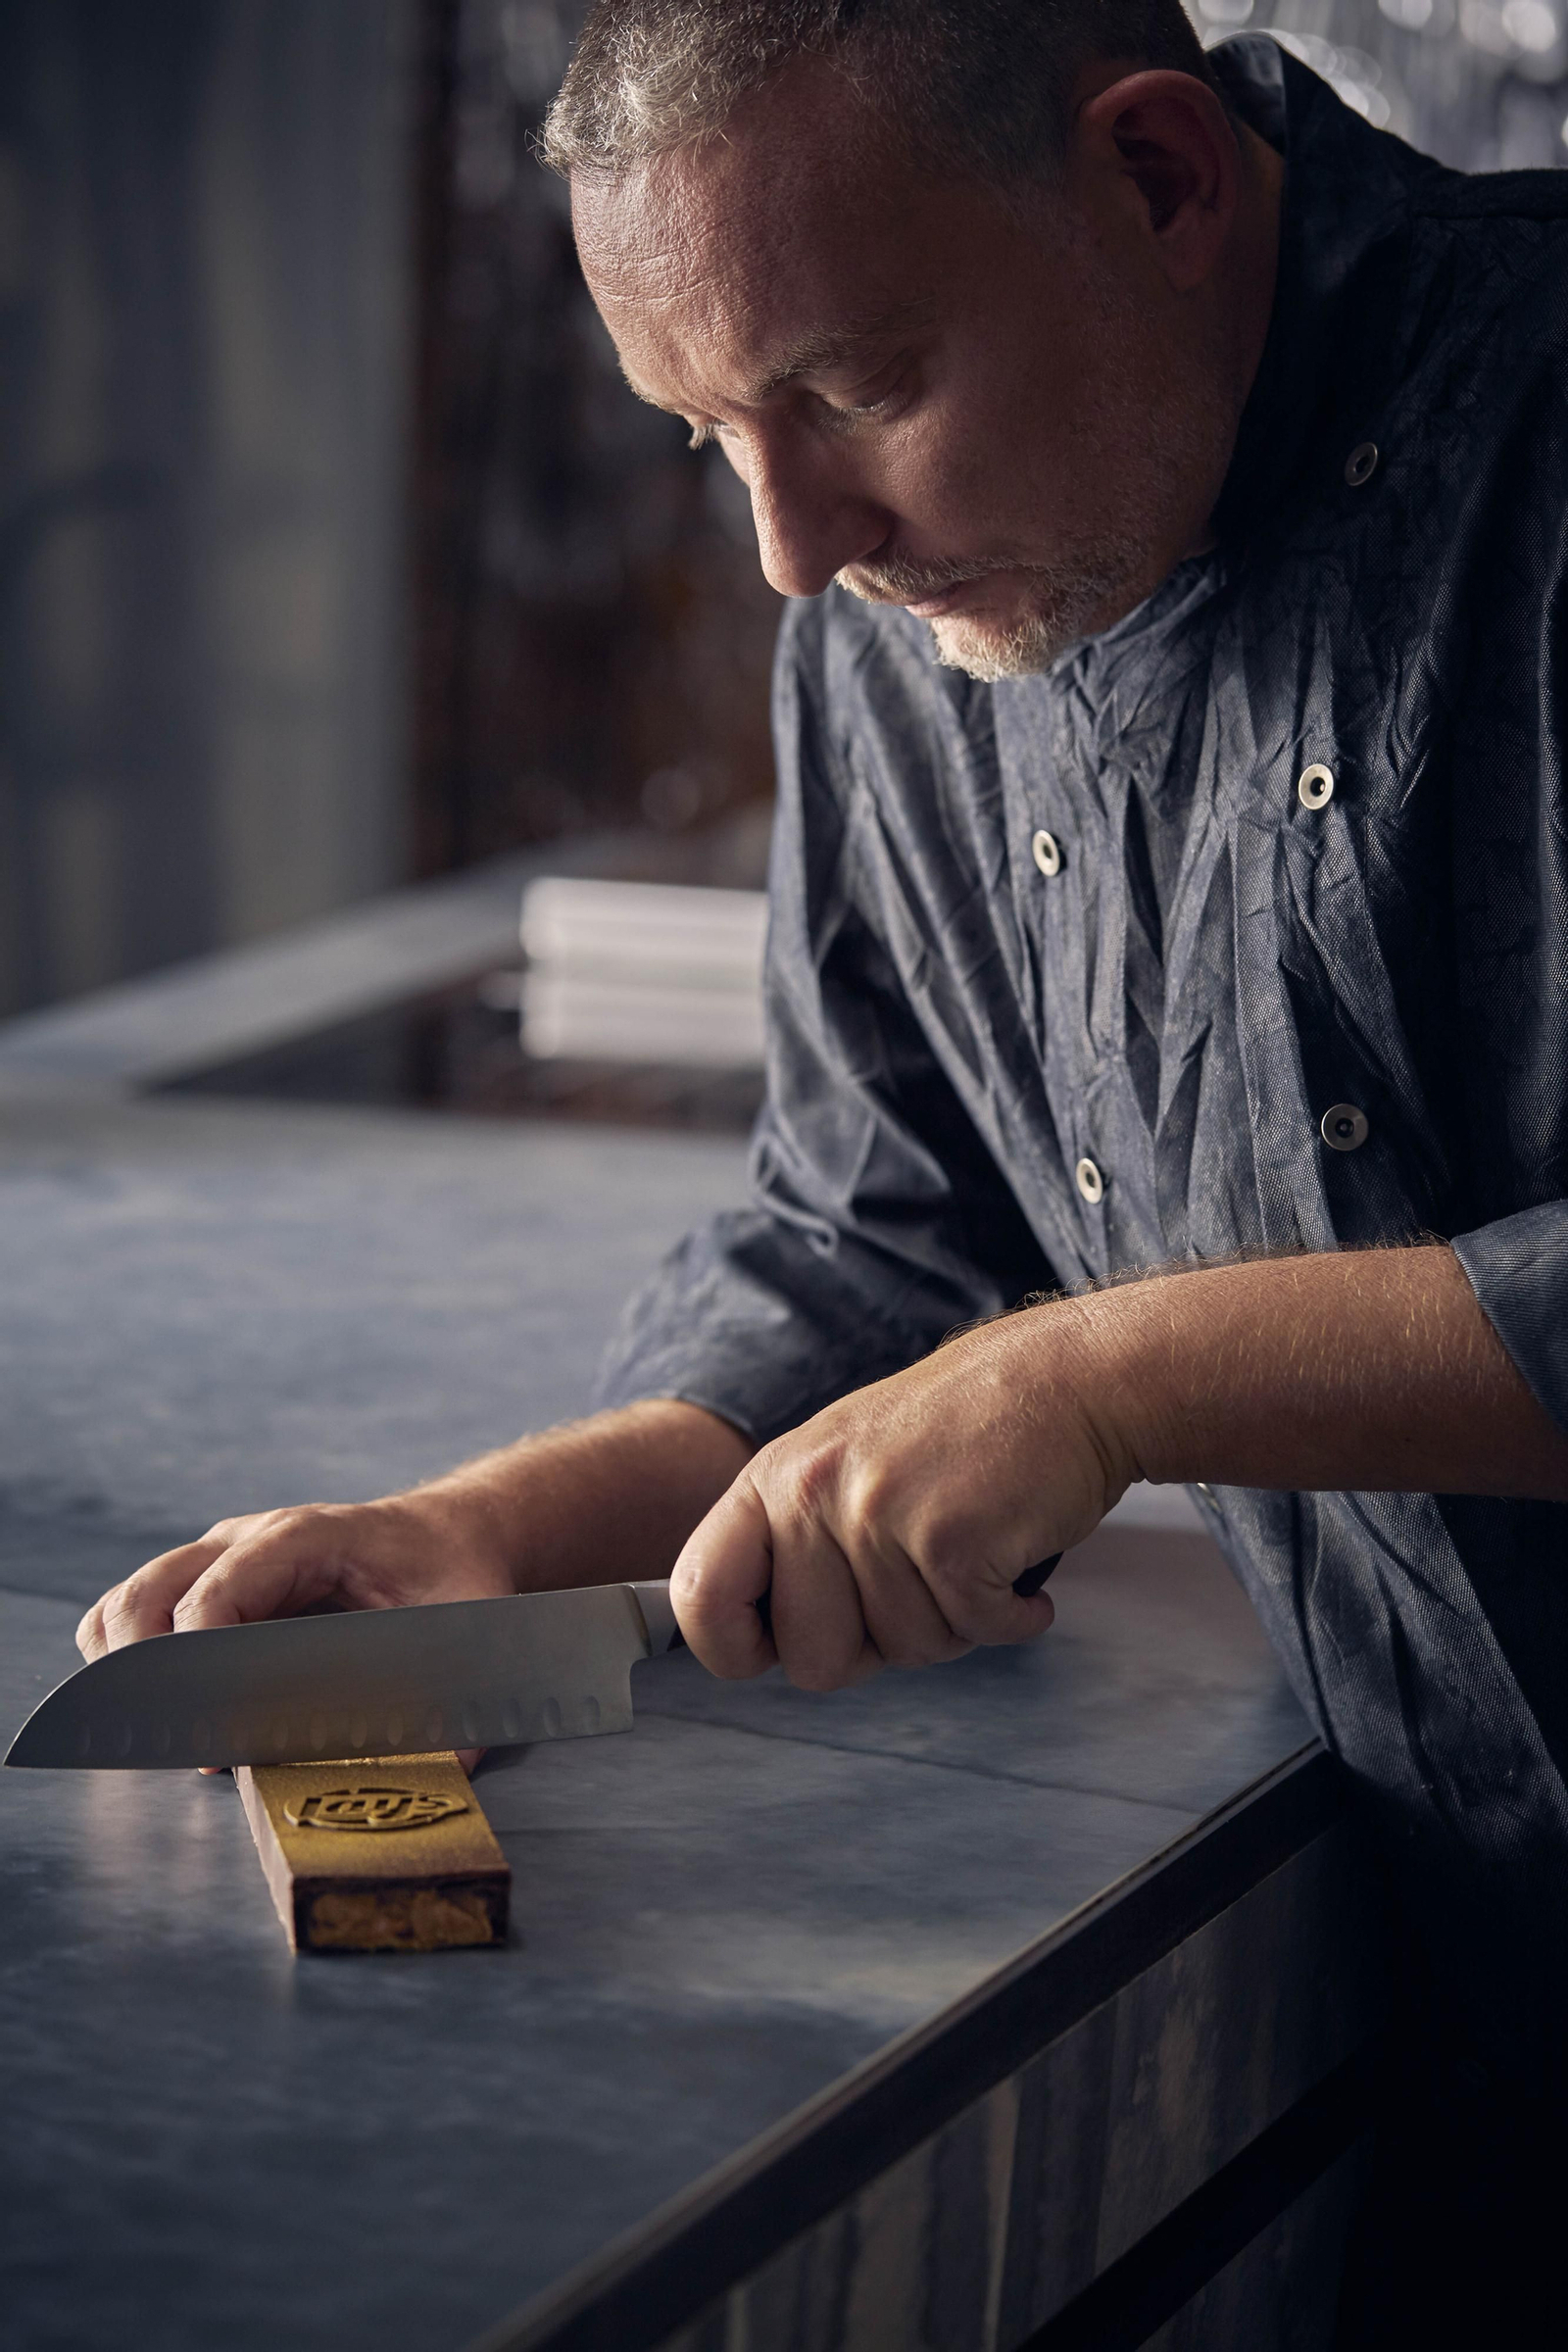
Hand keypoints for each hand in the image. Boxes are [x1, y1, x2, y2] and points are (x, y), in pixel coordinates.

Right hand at [76, 1486, 515, 1772]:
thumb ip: (458, 1690)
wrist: (445, 1535)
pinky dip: (131, 1660)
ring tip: (167, 1734)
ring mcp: (219, 1558)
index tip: (206, 1735)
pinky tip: (169, 1711)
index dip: (197, 1666)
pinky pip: (137, 1612)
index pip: (215, 1595)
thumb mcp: (470, 1623)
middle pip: (149, 1594)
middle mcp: (246, 1540)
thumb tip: (449, 1769)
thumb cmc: (451, 1576)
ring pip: (129, 1603)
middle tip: (176, 1744)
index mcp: (304, 1537)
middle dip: (144, 1672)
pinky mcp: (208, 1583)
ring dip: (127, 1669)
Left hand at [671, 1302, 1133, 1687]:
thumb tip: (758, 1642)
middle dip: (875, 1647)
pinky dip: (1010, 1617)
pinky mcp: (952, 1539)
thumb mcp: (843, 1464)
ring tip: (972, 1548)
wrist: (1069, 1377)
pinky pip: (973, 1634)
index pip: (698, 1596)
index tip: (784, 1648)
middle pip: (810, 1661)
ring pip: (905, 1654)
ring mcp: (879, 1515)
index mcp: (775, 1479)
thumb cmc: (965, 1431)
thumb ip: (794, 1543)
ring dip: (954, 1621)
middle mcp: (813, 1493)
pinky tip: (1013, 1561)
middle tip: (919, 1585)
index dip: (736, 1649)